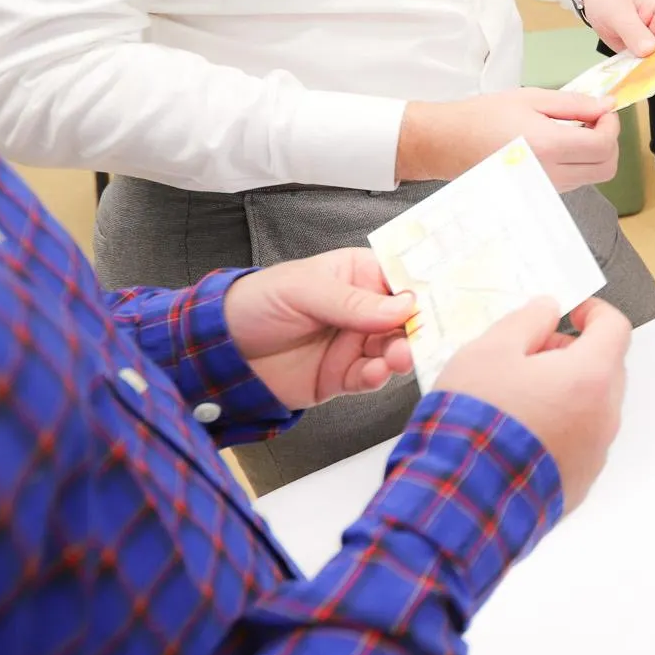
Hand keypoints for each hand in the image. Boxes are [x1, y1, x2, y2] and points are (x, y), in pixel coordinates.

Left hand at [225, 249, 416, 410]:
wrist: (216, 352)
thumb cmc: (256, 303)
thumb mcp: (303, 290)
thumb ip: (352, 301)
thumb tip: (403, 307)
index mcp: (358, 276)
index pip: (402, 280)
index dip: (422, 292)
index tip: (438, 304)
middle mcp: (364, 310)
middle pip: (405, 320)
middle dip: (415, 330)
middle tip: (416, 340)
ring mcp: (354, 345)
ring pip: (393, 350)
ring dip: (400, 355)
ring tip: (397, 359)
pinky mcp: (342, 376)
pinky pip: (370, 378)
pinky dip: (377, 378)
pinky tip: (374, 374)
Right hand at [397, 88, 621, 189]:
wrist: (449, 143)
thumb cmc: (484, 116)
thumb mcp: (531, 98)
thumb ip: (574, 103)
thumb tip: (607, 106)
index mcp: (549, 146)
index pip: (604, 146)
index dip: (612, 126)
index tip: (603, 110)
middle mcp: (550, 174)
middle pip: (607, 168)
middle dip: (609, 141)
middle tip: (594, 120)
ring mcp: (546, 188)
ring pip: (594, 176)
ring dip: (596, 153)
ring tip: (573, 129)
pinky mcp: (541, 193)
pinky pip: (576, 181)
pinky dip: (580, 163)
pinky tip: (561, 144)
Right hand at [433, 296, 633, 516]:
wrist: (460, 502)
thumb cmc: (473, 426)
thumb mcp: (488, 352)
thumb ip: (526, 322)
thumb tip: (546, 310)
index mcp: (590, 377)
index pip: (614, 328)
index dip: (593, 312)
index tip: (573, 311)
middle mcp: (602, 417)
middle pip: (604, 368)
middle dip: (573, 353)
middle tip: (532, 353)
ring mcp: (594, 454)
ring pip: (591, 408)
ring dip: (564, 394)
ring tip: (516, 396)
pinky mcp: (578, 483)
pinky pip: (577, 444)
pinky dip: (558, 430)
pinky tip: (517, 432)